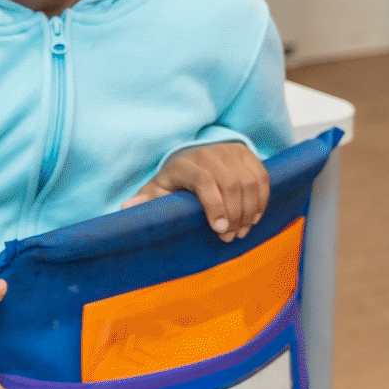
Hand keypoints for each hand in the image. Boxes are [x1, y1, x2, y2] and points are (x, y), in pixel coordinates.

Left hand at [125, 142, 269, 241]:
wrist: (194, 154)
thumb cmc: (175, 179)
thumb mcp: (158, 189)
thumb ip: (146, 199)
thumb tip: (126, 208)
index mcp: (185, 164)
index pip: (204, 181)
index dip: (214, 206)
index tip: (219, 230)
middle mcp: (210, 153)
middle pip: (230, 184)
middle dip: (234, 215)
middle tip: (231, 237)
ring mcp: (231, 151)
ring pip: (249, 182)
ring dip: (250, 210)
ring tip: (242, 230)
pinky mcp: (247, 153)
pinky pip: (262, 177)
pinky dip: (261, 199)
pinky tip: (255, 217)